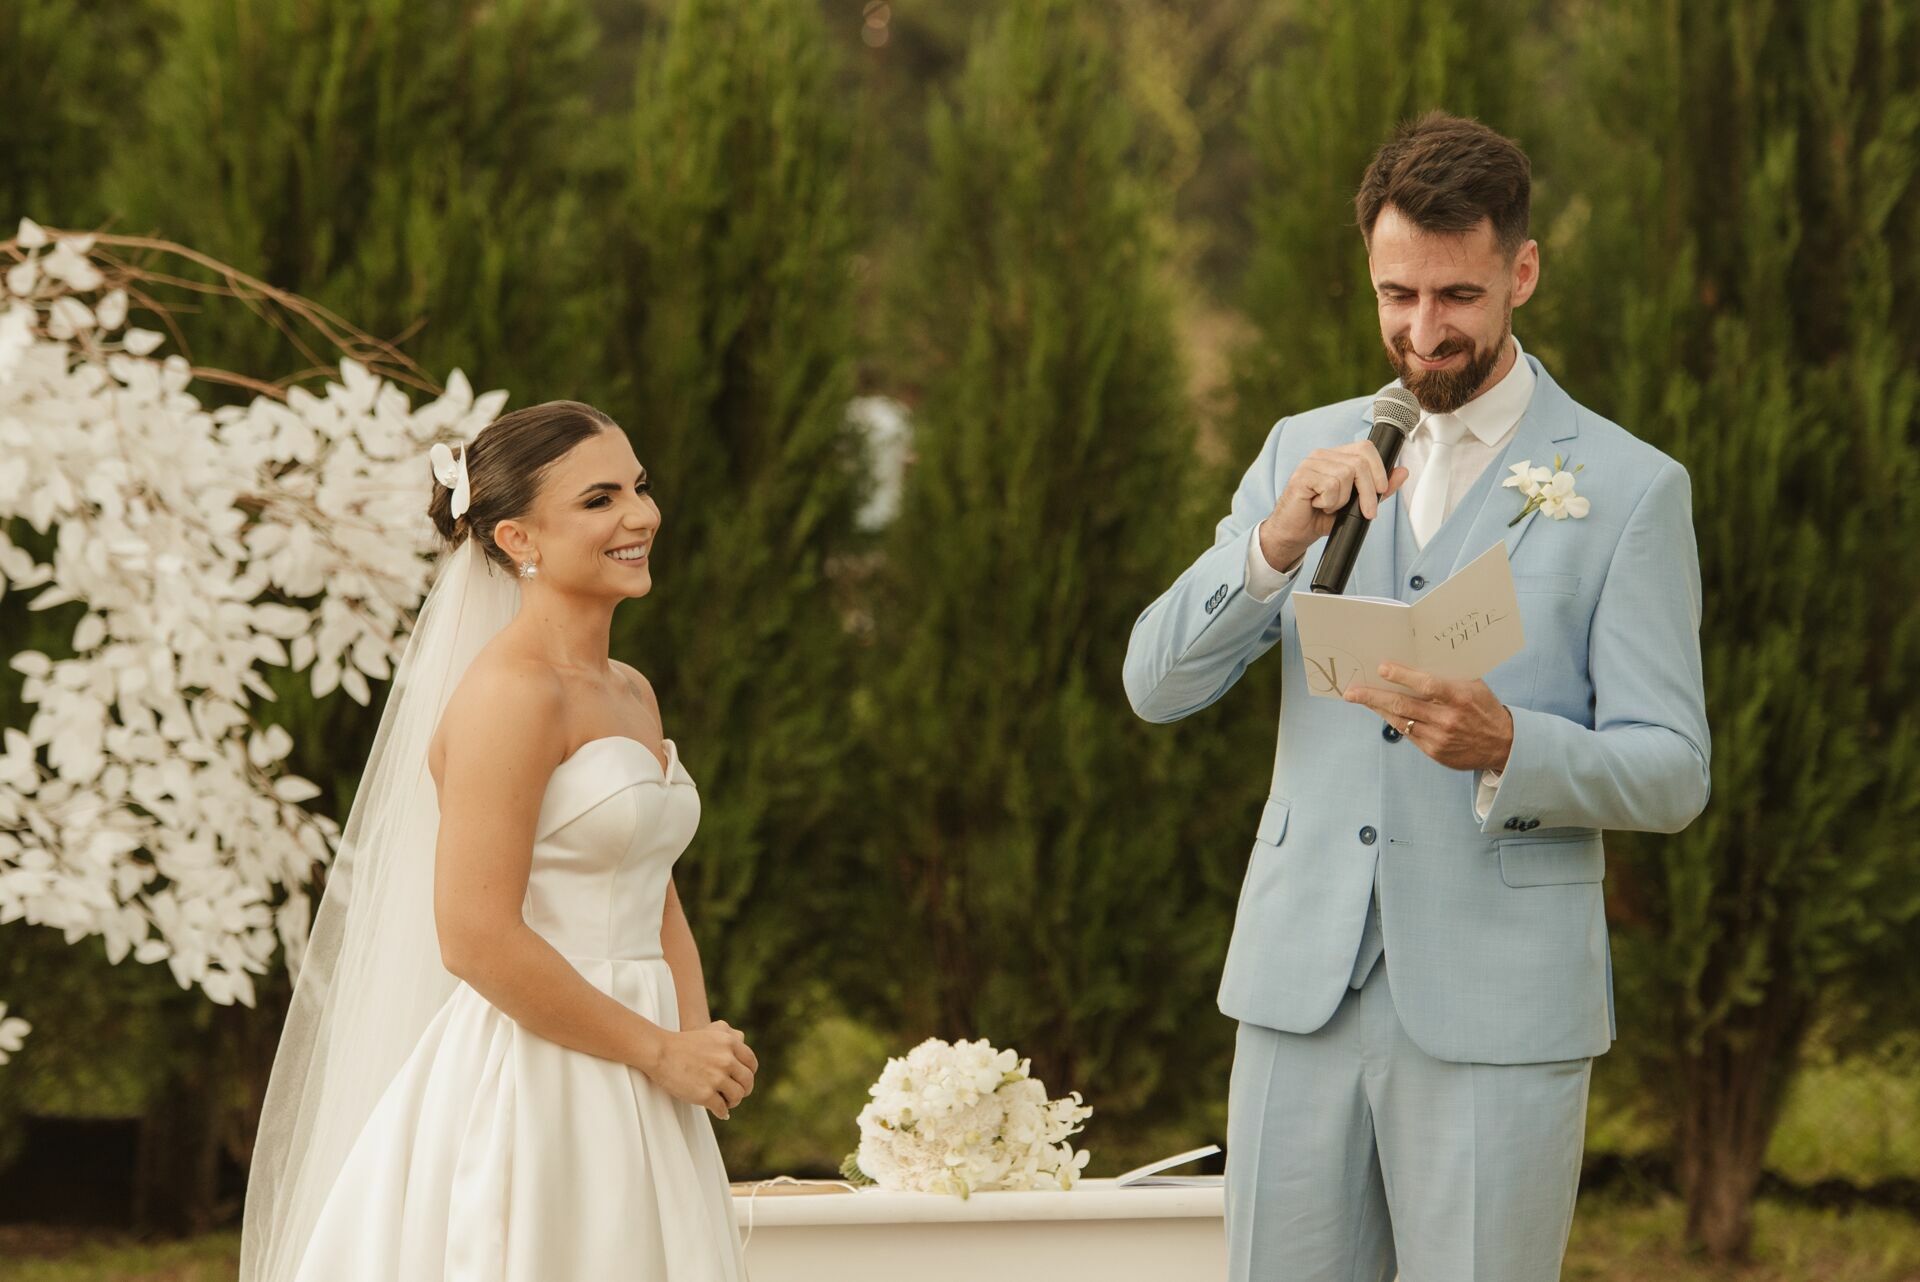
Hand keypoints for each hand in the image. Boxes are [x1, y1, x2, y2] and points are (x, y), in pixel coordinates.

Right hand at [643, 1019, 757, 1119]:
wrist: (660, 1052)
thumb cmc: (683, 1043)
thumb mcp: (710, 1031)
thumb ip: (728, 1034)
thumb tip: (742, 1039)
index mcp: (730, 1044)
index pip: (751, 1063)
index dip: (749, 1074)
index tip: (743, 1080)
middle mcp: (726, 1060)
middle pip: (747, 1081)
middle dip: (744, 1090)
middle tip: (736, 1094)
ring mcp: (716, 1078)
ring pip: (737, 1096)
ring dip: (733, 1102)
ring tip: (726, 1103)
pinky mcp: (705, 1094)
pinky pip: (722, 1108)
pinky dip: (722, 1112)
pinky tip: (720, 1112)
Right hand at [1259, 442, 1409, 571]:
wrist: (1294, 534)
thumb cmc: (1320, 518)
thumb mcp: (1356, 504)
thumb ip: (1378, 489)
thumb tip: (1403, 472)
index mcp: (1336, 457)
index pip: (1366, 448)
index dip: (1379, 468)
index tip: (1382, 491)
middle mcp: (1322, 455)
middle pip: (1360, 462)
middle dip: (1369, 491)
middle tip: (1366, 511)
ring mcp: (1310, 464)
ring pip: (1346, 474)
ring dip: (1343, 499)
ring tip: (1330, 506)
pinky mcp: (1301, 476)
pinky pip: (1330, 485)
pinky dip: (1329, 502)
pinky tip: (1318, 505)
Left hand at [1344, 662, 1513, 771]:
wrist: (1503, 744)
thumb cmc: (1484, 708)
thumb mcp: (1473, 685)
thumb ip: (1448, 675)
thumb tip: (1416, 659)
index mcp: (1460, 697)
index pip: (1426, 685)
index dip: (1402, 676)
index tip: (1382, 668)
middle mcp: (1448, 719)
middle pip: (1403, 705)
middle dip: (1373, 697)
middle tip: (1352, 691)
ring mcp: (1440, 738)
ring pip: (1400, 721)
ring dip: (1377, 709)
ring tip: (1359, 698)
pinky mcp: (1434, 752)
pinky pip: (1407, 734)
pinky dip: (1393, 721)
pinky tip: (1382, 712)